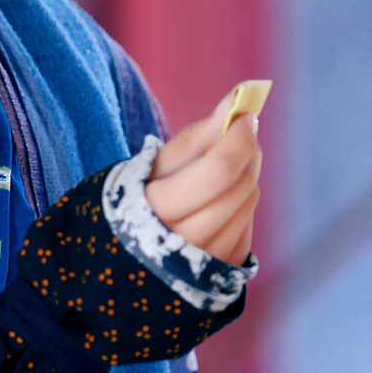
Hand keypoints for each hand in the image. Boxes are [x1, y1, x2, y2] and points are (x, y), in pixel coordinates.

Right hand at [144, 90, 261, 265]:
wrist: (122, 256)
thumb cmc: (136, 201)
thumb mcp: (152, 166)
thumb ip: (195, 137)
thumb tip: (235, 103)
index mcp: (159, 209)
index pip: (219, 169)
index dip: (238, 138)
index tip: (244, 116)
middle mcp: (186, 241)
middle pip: (241, 184)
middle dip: (246, 152)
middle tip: (236, 136)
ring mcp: (208, 259)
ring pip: (249, 201)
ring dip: (244, 177)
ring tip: (220, 172)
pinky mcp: (224, 269)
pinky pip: (249, 223)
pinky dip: (240, 204)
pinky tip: (218, 201)